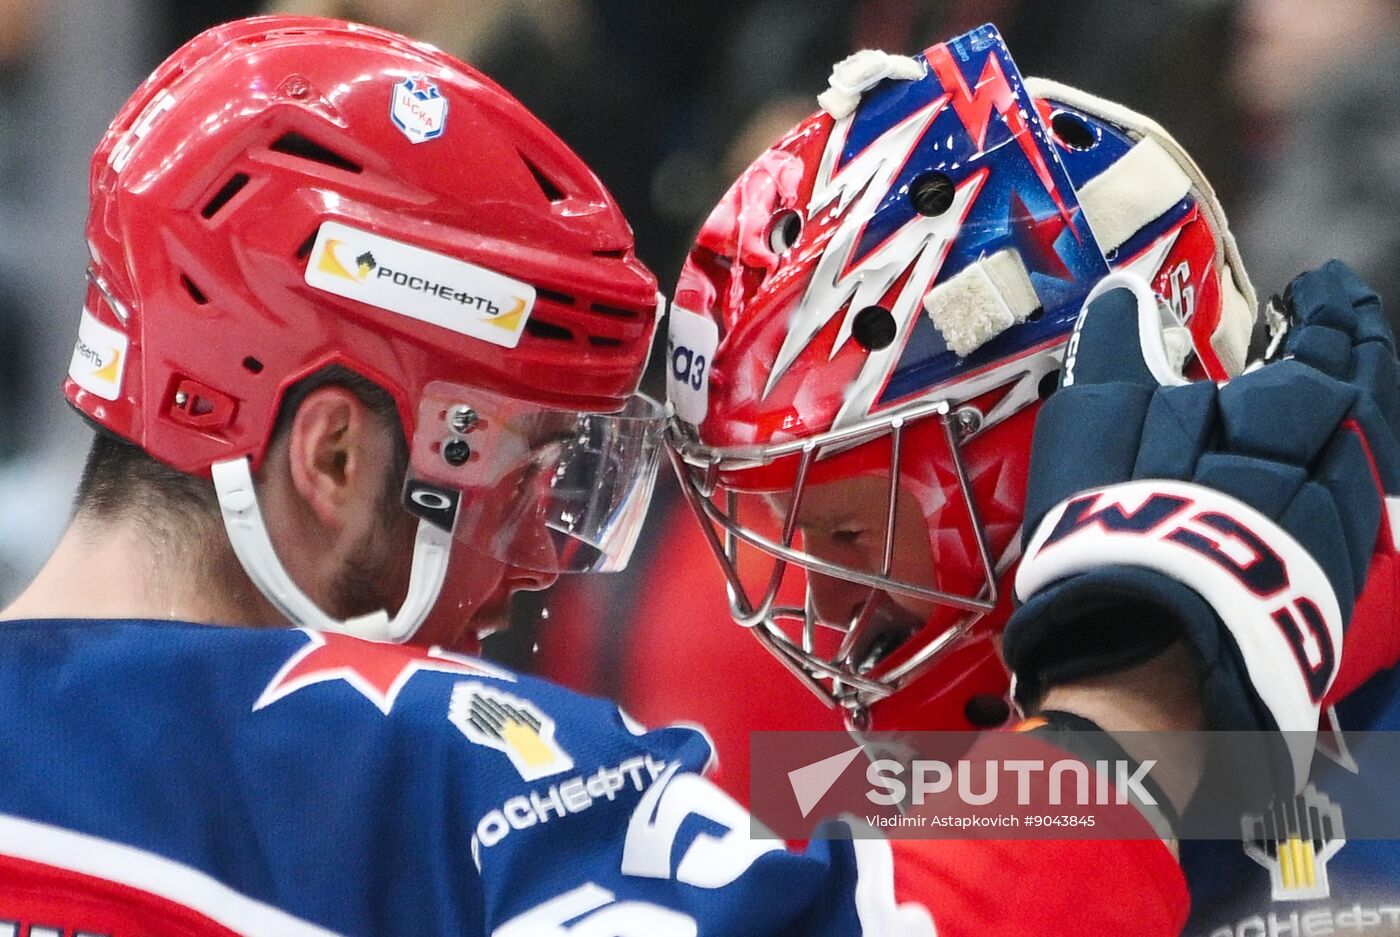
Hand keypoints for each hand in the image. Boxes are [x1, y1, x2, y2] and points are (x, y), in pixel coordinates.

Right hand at [1002, 261, 1399, 791]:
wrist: (1147, 650)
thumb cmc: (1119, 518)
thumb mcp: (1099, 420)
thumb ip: (1116, 351)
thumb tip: (1124, 292)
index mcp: (1282, 414)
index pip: (1322, 345)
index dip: (1325, 312)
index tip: (1318, 287)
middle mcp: (1330, 467)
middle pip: (1366, 396)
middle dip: (1362, 348)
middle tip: (1352, 316)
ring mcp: (1338, 531)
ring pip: (1375, 453)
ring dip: (1369, 405)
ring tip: (1354, 381)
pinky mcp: (1331, 586)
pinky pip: (1366, 507)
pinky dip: (1361, 468)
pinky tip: (1345, 468)